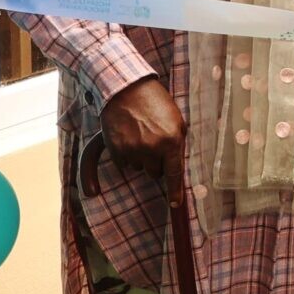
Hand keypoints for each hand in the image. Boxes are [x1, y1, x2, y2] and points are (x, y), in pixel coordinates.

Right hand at [101, 77, 186, 199]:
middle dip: (157, 163)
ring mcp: (132, 150)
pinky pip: (124, 163)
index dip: (176, 192)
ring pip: (139, 168)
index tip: (176, 204)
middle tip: (155, 143)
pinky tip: (129, 136)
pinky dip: (127, 155)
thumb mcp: (176, 120)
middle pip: (155, 173)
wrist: (126, 89)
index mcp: (171, 141)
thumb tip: (176, 165)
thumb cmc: (156, 102)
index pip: (174, 174)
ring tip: (141, 134)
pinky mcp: (116, 150)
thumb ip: (177, 143)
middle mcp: (151, 149)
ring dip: (141, 158)